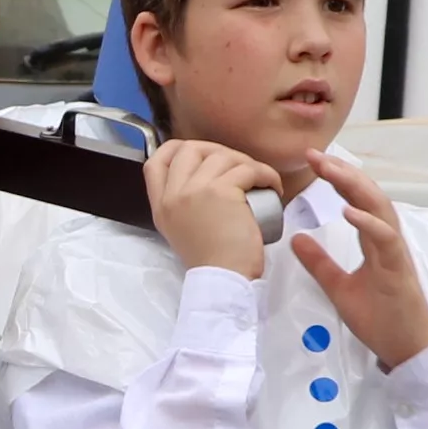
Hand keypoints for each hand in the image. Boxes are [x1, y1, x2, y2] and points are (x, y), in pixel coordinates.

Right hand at [146, 139, 278, 279]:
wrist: (223, 279)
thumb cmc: (211, 261)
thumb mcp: (180, 231)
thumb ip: (181, 207)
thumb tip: (201, 180)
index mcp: (161, 205)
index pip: (155, 162)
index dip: (175, 149)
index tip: (199, 154)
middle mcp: (173, 195)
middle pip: (188, 149)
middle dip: (216, 151)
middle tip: (237, 166)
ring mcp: (195, 191)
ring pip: (222, 156)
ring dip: (246, 163)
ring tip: (259, 180)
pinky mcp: (222, 192)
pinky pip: (248, 169)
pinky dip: (266, 174)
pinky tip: (272, 186)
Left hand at [285, 152, 427, 369]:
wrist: (405, 348)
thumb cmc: (380, 318)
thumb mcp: (339, 287)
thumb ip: (320, 263)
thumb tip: (296, 239)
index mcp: (375, 241)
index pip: (356, 200)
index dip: (337, 179)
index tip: (312, 162)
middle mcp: (388, 240)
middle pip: (369, 196)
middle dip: (343, 173)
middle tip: (315, 156)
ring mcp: (395, 253)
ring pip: (380, 209)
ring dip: (356, 187)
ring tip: (331, 171)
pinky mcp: (399, 270)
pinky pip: (386, 239)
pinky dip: (368, 222)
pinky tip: (349, 210)